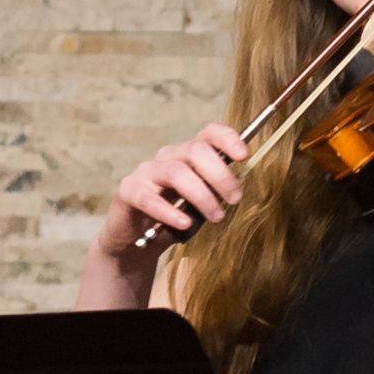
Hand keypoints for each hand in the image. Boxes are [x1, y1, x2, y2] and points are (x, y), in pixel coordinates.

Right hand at [95, 123, 247, 262]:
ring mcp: (146, 172)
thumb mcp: (200, 203)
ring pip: (177, 172)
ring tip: (217, 217)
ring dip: (202, 195)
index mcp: (188, 154)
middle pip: (195, 151)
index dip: (227, 138)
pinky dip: (170, 211)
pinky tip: (185, 223)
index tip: (244, 155)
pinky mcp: (129, 191)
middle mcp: (168, 157)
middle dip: (220, 174)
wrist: (136, 239)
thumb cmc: (174, 217)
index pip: (208, 134)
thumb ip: (215, 191)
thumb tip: (237, 187)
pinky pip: (149, 198)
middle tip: (235, 199)